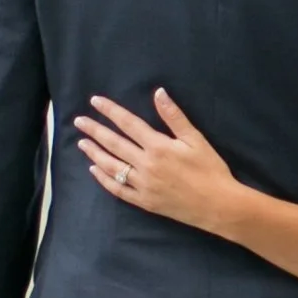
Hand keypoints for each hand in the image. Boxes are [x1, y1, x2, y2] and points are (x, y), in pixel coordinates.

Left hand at [75, 89, 246, 238]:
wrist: (219, 205)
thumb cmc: (211, 170)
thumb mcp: (196, 139)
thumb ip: (174, 116)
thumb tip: (159, 92)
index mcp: (158, 146)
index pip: (128, 123)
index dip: (110, 111)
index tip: (95, 101)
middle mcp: (146, 165)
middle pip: (114, 143)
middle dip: (95, 130)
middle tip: (79, 121)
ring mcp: (142, 185)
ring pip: (111, 166)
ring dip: (94, 153)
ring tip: (82, 143)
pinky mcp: (144, 202)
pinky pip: (118, 189)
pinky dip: (104, 179)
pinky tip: (95, 170)